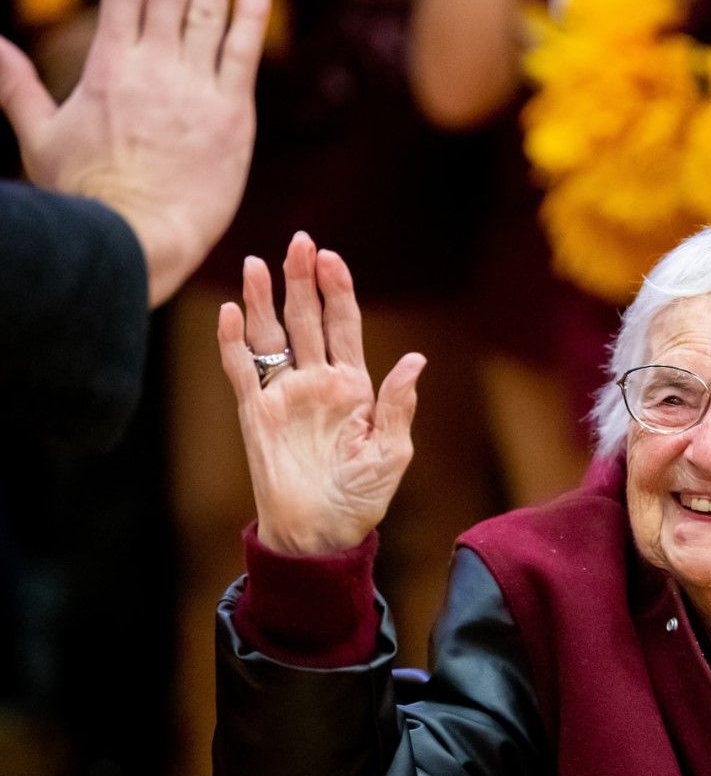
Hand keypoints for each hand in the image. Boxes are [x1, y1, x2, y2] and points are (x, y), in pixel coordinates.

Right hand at [0, 0, 269, 307]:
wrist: (139, 239)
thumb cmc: (88, 197)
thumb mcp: (40, 136)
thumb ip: (17, 87)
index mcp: (107, 68)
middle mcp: (153, 69)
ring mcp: (196, 91)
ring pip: (208, 13)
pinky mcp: (233, 118)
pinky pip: (244, 55)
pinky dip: (251, 17)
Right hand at [217, 233, 426, 556]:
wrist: (321, 534)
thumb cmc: (361, 497)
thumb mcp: (391, 452)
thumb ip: (397, 404)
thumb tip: (415, 359)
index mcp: (354, 386)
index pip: (343, 326)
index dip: (338, 290)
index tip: (331, 257)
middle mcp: (317, 382)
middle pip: (307, 318)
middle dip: (302, 279)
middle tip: (299, 241)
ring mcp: (284, 395)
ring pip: (271, 335)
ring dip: (263, 299)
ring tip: (257, 263)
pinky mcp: (256, 414)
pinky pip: (241, 370)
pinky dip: (234, 342)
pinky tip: (231, 312)